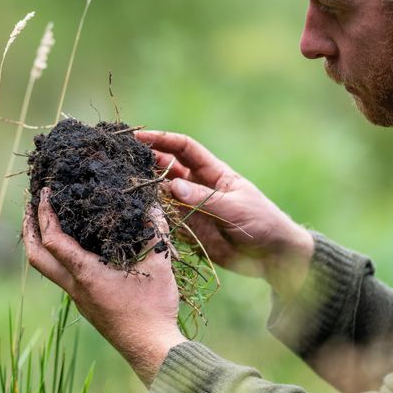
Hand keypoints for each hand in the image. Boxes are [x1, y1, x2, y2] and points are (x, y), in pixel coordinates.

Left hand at [22, 188, 186, 386]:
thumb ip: (156, 232)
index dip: (43, 214)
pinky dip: (56, 255)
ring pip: (46, 268)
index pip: (52, 240)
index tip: (44, 193)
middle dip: (28, 228)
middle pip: (35, 257)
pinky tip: (71, 244)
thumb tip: (154, 204)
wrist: (151, 349)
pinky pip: (60, 275)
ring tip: (44, 220)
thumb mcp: (159, 265)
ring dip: (39, 242)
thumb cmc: (154, 309)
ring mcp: (77, 298)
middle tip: (29, 204)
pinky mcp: (84, 304)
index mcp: (87, 275)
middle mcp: (75, 287)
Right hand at [136, 130, 314, 299]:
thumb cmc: (262, 223)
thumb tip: (172, 186)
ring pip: (161, 192)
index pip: (183, 148)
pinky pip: (164, 218)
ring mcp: (191, 207)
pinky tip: (133, 211)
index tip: (138, 136)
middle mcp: (198, 186)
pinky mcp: (188, 228)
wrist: (273, 256)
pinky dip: (150, 214)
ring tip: (119, 183)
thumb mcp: (235, 208)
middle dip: (145, 160)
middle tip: (120, 159)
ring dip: (144, 187)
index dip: (162, 139)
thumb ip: (204, 198)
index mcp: (213, 172)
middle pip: (166, 167)